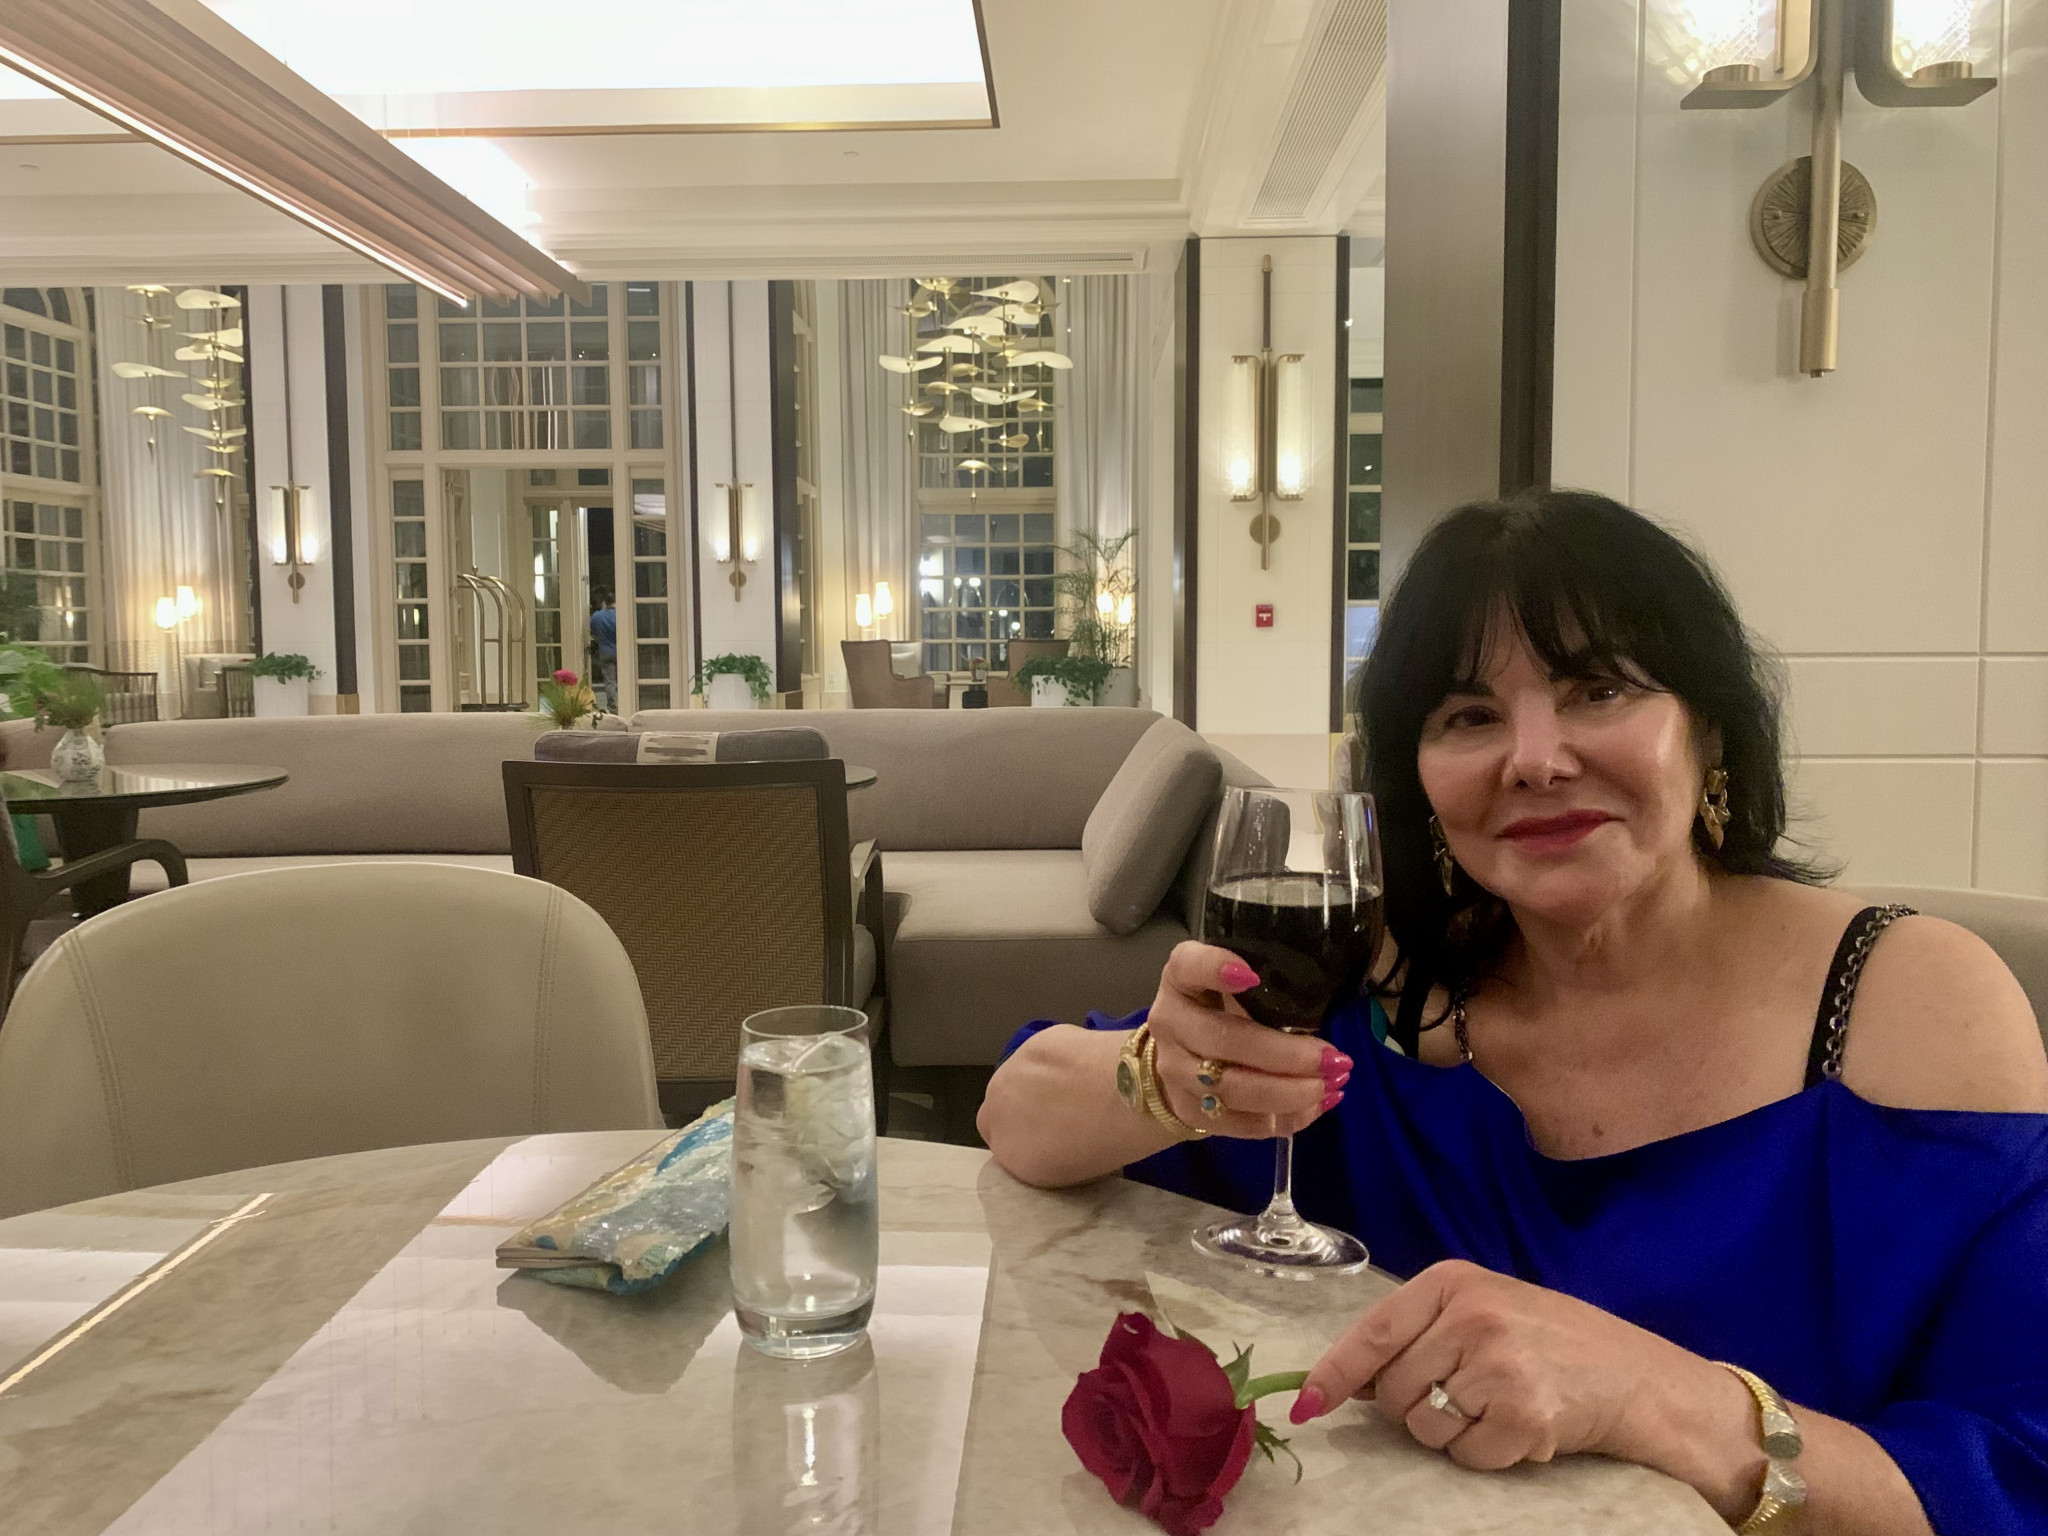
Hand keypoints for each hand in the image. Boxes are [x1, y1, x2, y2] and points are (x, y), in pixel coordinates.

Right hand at [1144, 941, 1349, 1139]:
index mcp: (1180, 977)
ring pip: (1233, 1088)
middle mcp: (1169, 1021)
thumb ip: (1267, 983)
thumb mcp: (1234, 982)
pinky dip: (1284, 1118)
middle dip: (1286, 1054)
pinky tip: (1316, 1106)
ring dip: (1289, 1092)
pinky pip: (1240, 1123)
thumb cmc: (1220, 1007)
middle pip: (1224, 1040)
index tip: (1252, 975)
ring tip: (1331, 1085)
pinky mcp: (1189, 1111)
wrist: (1178, 1058)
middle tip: (1334, 1059)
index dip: (1215, 968)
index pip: (1188, 965)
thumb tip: (1332, 999)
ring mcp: (1174, 1070)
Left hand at [1291, 1260, 1752, 1482]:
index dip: (1333, 1372)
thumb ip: (1417, 1334)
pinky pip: (1466, 1455)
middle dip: (1416, 1407)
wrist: (1638, 1376)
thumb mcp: (1481, 1311)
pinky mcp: (1523, 1414)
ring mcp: (1497, 1364)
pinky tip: (1521, 1427)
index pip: (1372, 1332)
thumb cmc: (1553, 1341)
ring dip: (1453, 1433)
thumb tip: (1346, 1381)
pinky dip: (1487, 1454)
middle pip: (1392, 1391)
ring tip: (1498, 1405)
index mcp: (1452, 1281)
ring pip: (1424, 1427)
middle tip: (1467, 1393)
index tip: (1305, 1402)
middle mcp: (1471, 1315)